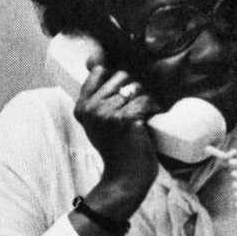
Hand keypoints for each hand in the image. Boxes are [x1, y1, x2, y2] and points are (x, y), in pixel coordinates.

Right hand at [72, 50, 161, 217]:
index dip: (117, 77)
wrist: (125, 176)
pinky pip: (146, 100)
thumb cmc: (117, 148)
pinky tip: (151, 121)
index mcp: (82, 107)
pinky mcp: (125, 119)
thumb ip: (97, 97)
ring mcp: (107, 113)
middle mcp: (92, 108)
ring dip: (146, 99)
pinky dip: (154, 108)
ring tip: (144, 116)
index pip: (100, 71)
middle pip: (122, 76)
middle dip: (134, 88)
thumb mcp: (98, 122)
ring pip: (137, 87)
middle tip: (137, 109)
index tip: (125, 94)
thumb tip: (96, 59)